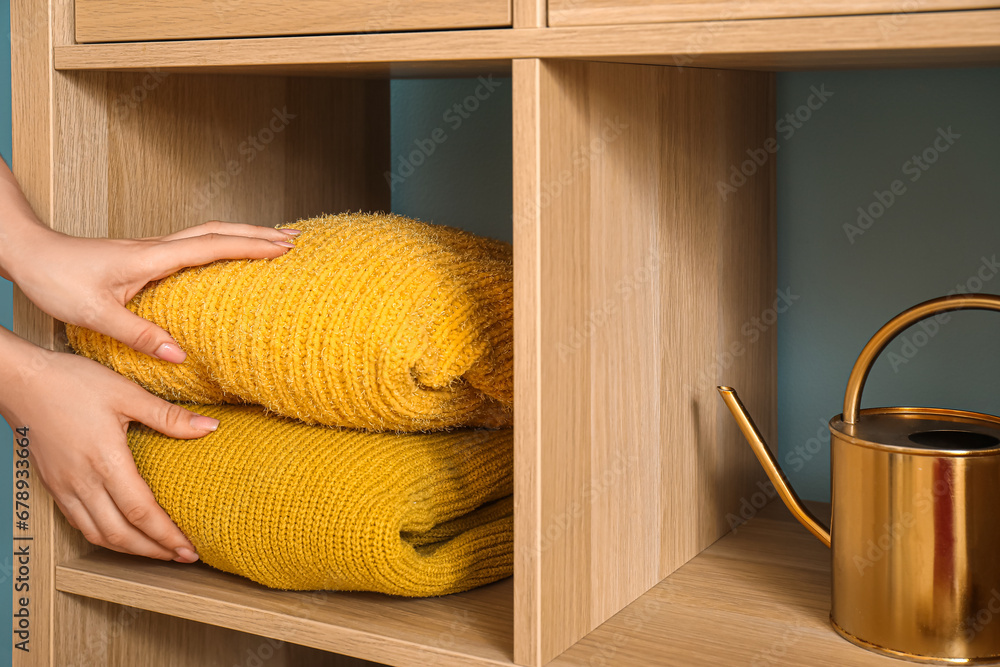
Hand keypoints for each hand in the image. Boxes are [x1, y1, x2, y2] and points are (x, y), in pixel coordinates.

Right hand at [0, 332, 219, 560]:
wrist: (20, 380)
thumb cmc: (70, 382)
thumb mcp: (127, 393)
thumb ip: (169, 416)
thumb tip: (210, 428)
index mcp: (105, 461)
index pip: (141, 513)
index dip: (167, 536)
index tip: (190, 549)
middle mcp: (82, 481)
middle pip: (120, 534)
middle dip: (153, 551)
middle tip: (182, 557)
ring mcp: (64, 486)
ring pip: (97, 534)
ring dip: (129, 549)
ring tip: (157, 552)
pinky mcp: (54, 485)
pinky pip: (79, 523)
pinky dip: (104, 537)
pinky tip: (120, 534)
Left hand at [5, 220, 296, 362]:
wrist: (28, 253)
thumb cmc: (56, 279)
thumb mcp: (95, 314)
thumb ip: (139, 334)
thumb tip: (180, 354)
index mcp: (152, 257)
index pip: (212, 247)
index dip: (250, 248)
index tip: (284, 249)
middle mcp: (157, 246)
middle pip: (219, 231)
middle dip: (259, 234)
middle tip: (295, 240)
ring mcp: (153, 247)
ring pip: (208, 232)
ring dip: (244, 234)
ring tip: (274, 240)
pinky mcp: (147, 254)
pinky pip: (196, 242)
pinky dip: (223, 241)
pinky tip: (228, 253)